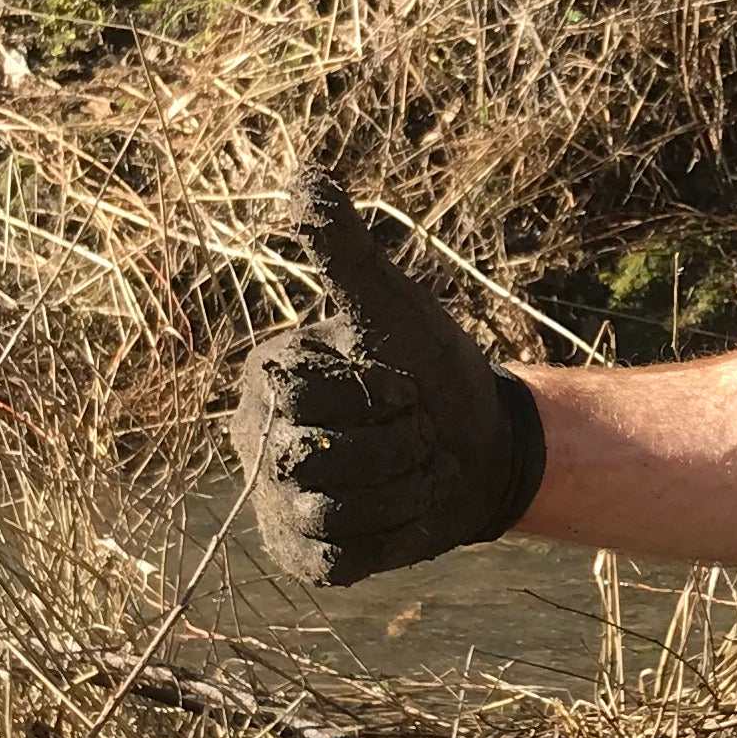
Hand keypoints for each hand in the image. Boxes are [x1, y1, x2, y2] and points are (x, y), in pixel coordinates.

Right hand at [234, 176, 545, 584]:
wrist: (480, 447)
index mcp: (267, 377)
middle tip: (416, 428)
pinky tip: (405, 511)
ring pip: (331, 513)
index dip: (374, 396)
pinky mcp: (304, 557)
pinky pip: (339, 558)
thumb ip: (345, 250)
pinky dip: (390, 536)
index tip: (403, 385)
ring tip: (418, 468)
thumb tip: (304, 178)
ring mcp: (275, 504)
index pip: (303, 398)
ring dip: (401, 490)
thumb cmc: (431, 369)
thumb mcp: (393, 306)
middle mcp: (256, 442)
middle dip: (395, 445)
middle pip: (316, 461)